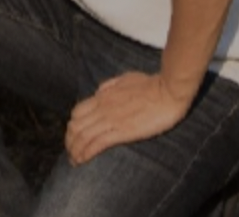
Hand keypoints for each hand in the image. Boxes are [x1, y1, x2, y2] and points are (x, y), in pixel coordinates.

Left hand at [64, 72, 192, 165]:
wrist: (168, 90)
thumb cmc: (152, 84)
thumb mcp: (125, 79)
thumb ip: (110, 86)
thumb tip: (99, 93)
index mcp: (103, 96)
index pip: (77, 112)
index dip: (72, 126)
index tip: (73, 136)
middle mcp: (102, 108)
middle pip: (75, 126)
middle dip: (70, 141)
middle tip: (71, 153)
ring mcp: (111, 119)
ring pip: (83, 136)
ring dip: (75, 150)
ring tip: (74, 161)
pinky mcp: (123, 131)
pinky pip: (97, 143)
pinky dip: (86, 152)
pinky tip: (83, 160)